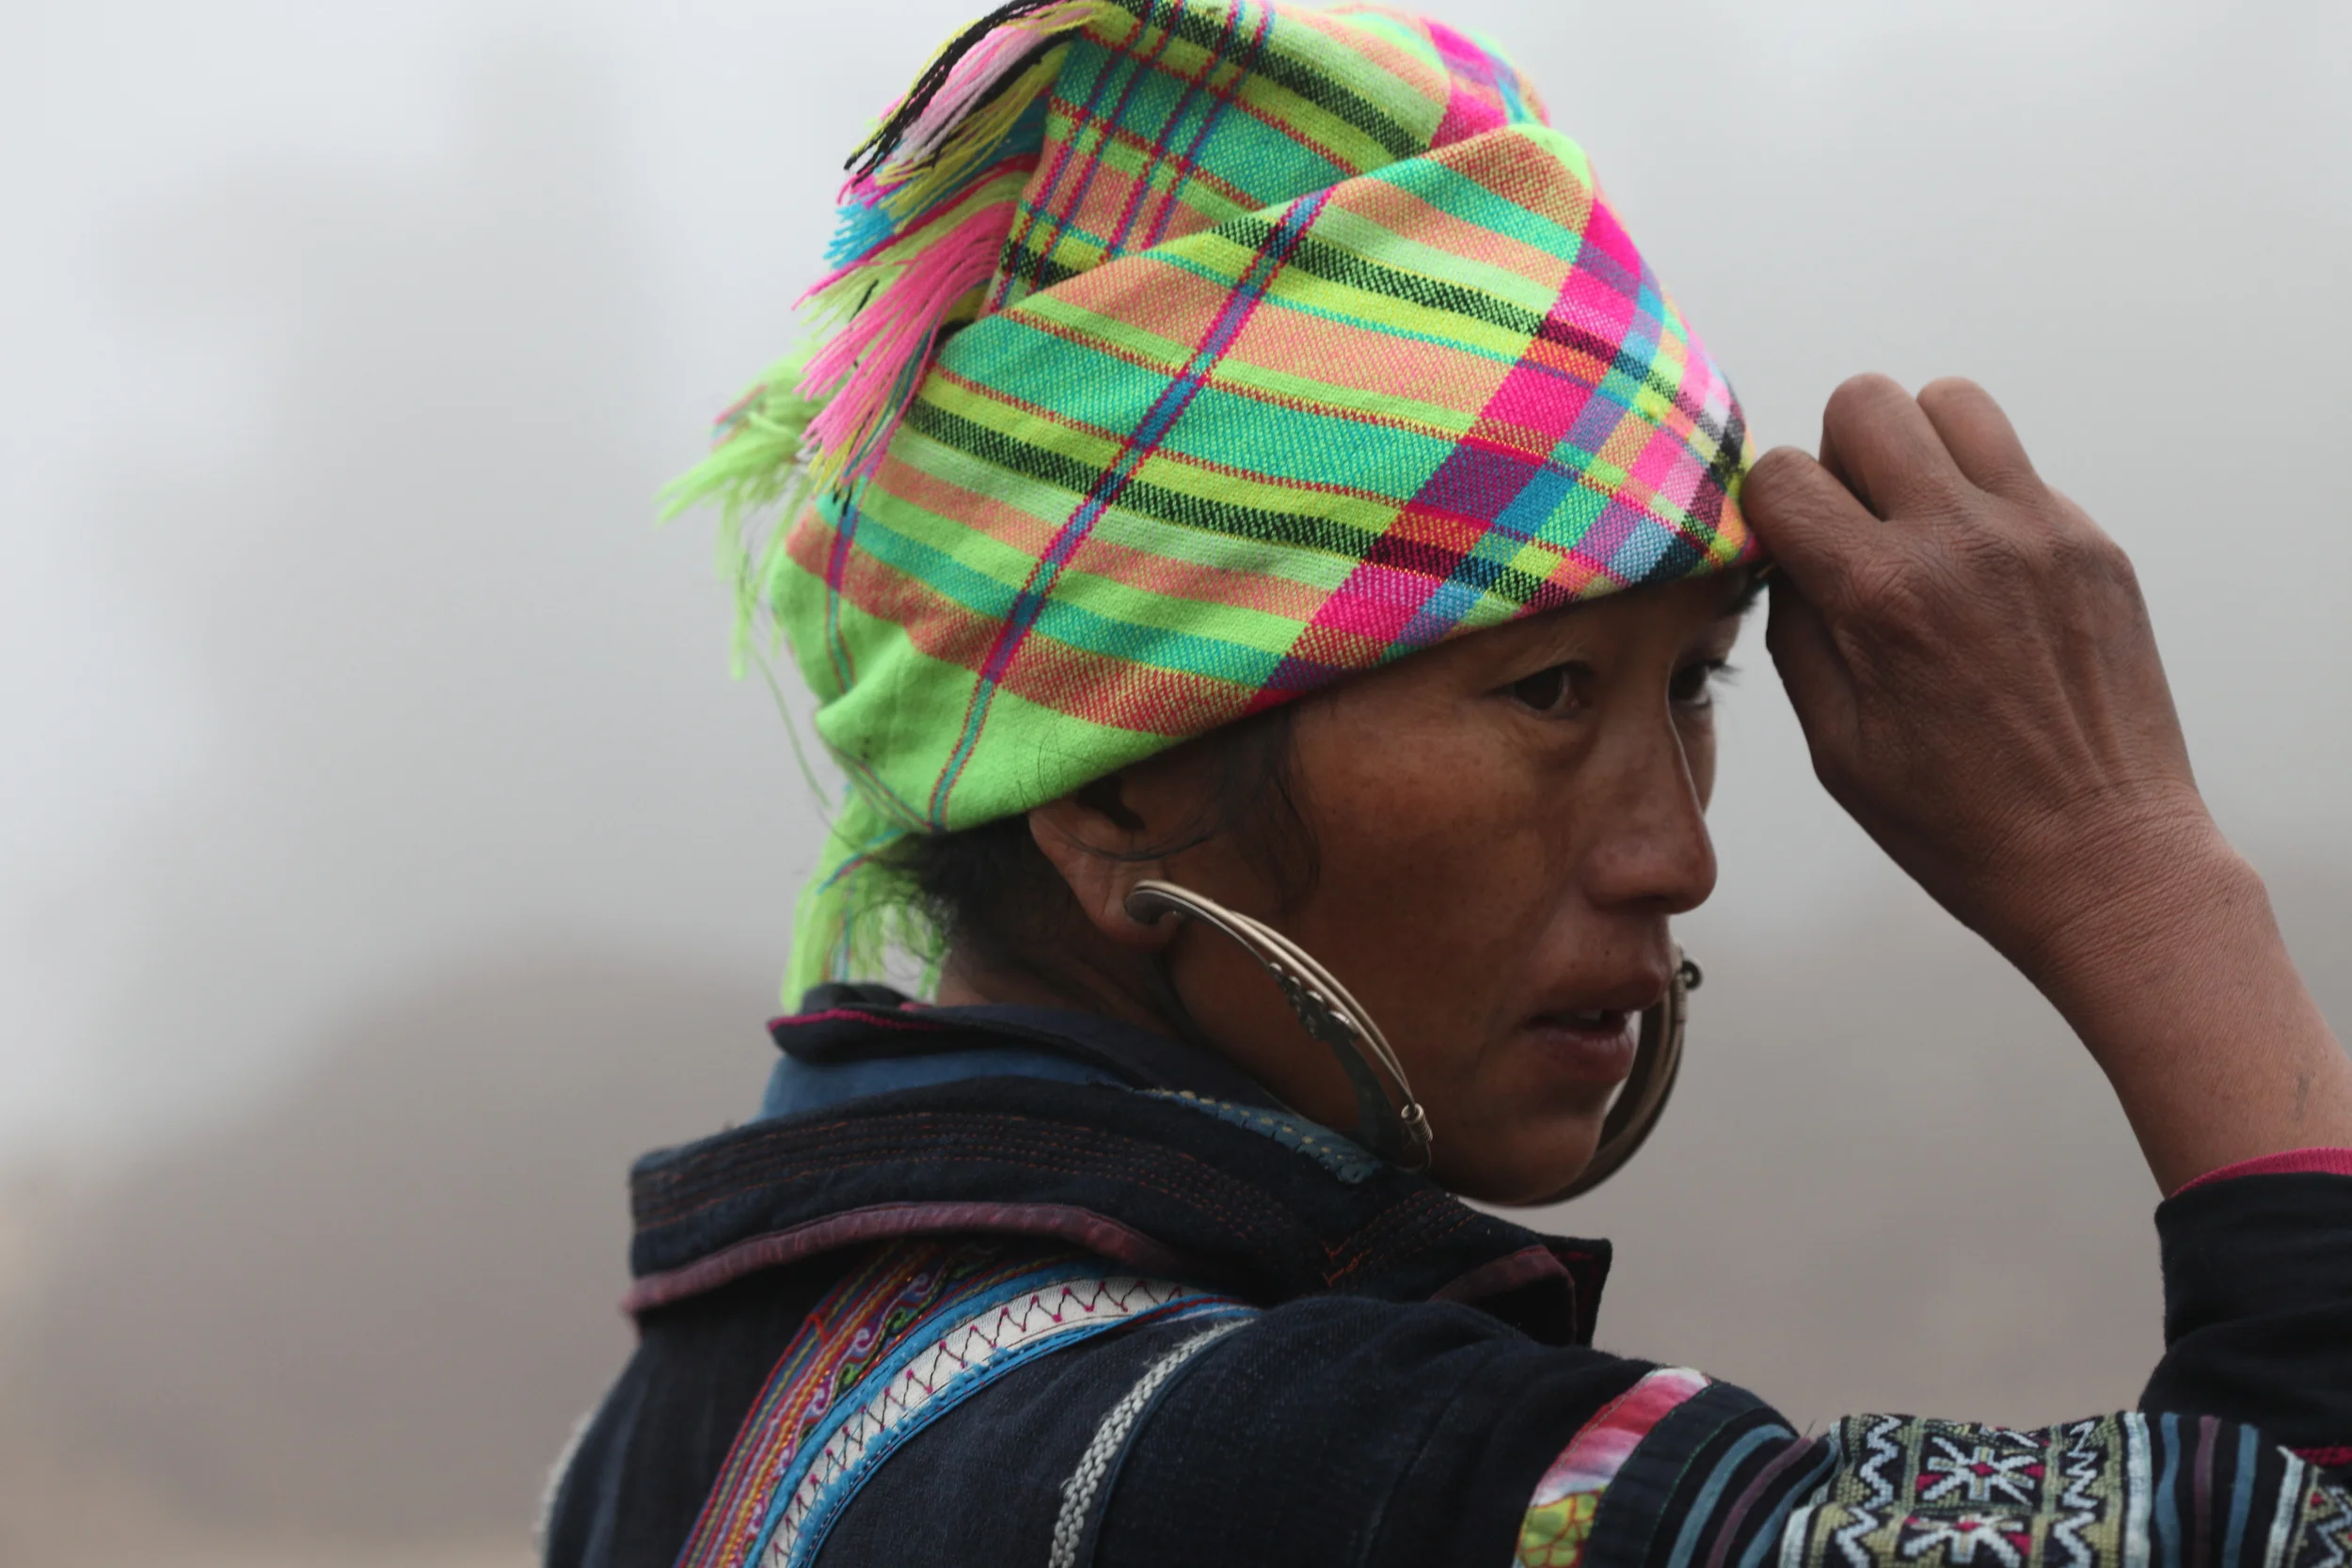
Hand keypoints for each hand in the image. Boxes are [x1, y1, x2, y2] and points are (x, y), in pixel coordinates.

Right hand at [1745, 374, 2205, 985]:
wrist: (2105, 858)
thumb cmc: (1957, 823)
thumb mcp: (1836, 744)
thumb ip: (1795, 631)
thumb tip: (1781, 555)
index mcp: (1882, 596)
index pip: (1781, 474)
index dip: (1766, 511)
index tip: (1783, 553)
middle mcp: (1962, 541)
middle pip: (1866, 402)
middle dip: (1836, 458)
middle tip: (1851, 529)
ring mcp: (2041, 531)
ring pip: (1951, 402)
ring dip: (1914, 450)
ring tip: (1915, 527)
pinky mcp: (2093, 543)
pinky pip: (2015, 468)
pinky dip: (1979, 500)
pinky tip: (1982, 581)